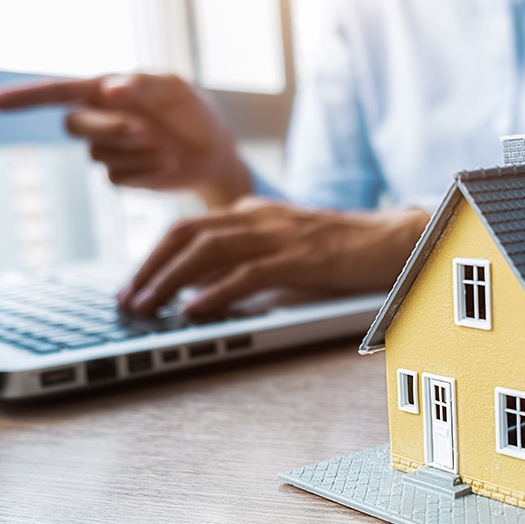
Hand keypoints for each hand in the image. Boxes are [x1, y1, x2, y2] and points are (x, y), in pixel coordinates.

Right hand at [0, 73, 250, 205]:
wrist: (213, 152)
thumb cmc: (192, 112)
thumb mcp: (174, 90)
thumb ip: (144, 85)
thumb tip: (110, 89)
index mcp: (102, 91)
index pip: (55, 93)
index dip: (23, 98)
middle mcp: (99, 120)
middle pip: (74, 125)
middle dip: (108, 129)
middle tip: (145, 132)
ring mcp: (107, 151)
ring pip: (98, 155)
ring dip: (136, 153)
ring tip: (170, 150)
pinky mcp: (121, 176)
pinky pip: (117, 178)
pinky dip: (144, 172)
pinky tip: (167, 164)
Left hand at [117, 199, 429, 317]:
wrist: (397, 239)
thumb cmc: (345, 248)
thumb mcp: (287, 247)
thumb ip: (247, 259)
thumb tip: (201, 285)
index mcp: (254, 212)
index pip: (188, 227)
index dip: (153, 256)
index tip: (133, 285)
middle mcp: (259, 217)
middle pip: (186, 234)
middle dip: (149, 268)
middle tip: (127, 300)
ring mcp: (279, 236)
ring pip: (208, 250)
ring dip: (169, 281)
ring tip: (147, 308)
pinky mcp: (300, 258)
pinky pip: (247, 273)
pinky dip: (215, 291)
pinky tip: (193, 310)